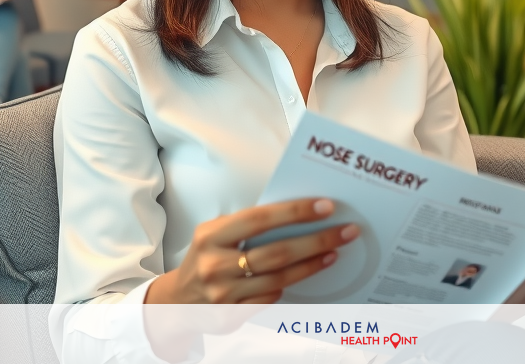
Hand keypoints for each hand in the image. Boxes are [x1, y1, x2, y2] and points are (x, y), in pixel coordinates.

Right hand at [146, 198, 357, 304]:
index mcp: (210, 236)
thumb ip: (248, 225)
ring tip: (334, 251)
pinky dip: (290, 285)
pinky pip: (270, 298)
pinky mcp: (231, 317)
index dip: (295, 212)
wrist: (178, 301)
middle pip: (277, 252)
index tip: (326, 206)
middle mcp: (215, 265)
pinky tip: (307, 272)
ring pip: (279, 279)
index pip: (260, 219)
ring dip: (312, 264)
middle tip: (346, 230)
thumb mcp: (216, 234)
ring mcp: (222, 295)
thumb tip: (298, 213)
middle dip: (317, 240)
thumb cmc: (207, 257)